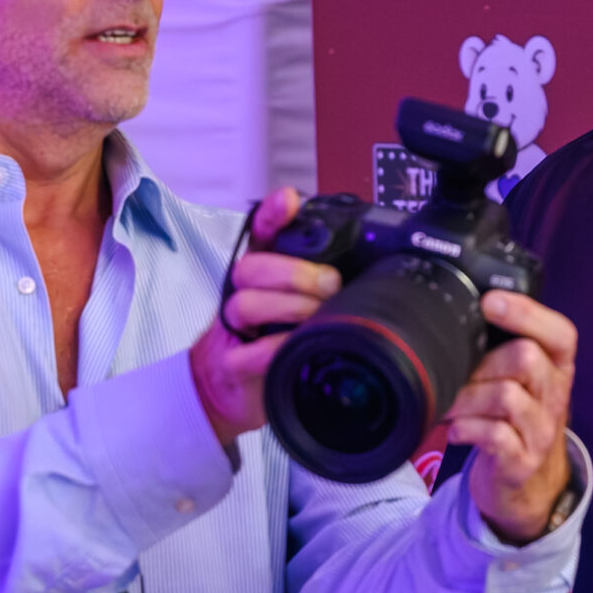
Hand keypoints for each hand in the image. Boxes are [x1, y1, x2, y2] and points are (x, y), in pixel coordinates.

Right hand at [191, 190, 343, 444]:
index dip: (272, 214)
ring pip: (247, 302)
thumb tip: (365, 272)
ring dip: (289, 308)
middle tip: (329, 284)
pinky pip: (250, 352)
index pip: (260, 234)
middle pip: (252, 266)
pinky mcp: (231, 363)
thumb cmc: (266, 342)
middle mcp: (241, 293)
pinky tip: (295, 348)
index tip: (289, 200)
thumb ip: (319, 287)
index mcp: (261, 274)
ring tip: (315, 318)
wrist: (226, 392)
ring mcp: (232, 328)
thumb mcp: (294, 308)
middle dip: (295, 272)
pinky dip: (276, 349)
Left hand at [446, 292, 577, 543]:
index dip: (526, 312)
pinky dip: (466, 428)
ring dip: (467, 397)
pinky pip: (494, 434)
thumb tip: (461, 313)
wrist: (528, 486)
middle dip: (482, 363)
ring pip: (506, 396)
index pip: (560, 333)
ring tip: (451, 405)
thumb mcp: (521, 382)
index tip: (489, 302)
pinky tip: (457, 430)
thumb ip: (503, 349)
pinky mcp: (522, 460)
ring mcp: (542, 431)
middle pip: (526, 357)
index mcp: (558, 368)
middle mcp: (556, 396)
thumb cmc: (514, 420)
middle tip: (458, 374)